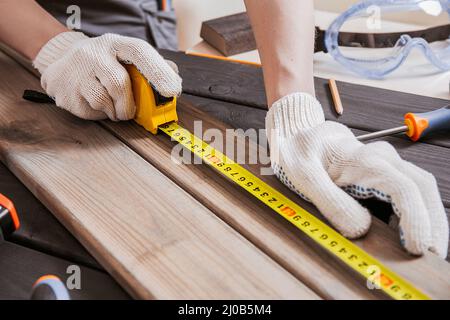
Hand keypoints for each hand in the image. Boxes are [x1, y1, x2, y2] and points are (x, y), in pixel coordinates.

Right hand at [33, 31, 181, 120]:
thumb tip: (174, 76)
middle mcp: (94, 53)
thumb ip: (151, 66)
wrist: (63, 65)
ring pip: (104, 100)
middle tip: (136, 113)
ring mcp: (77, 71)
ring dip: (117, 111)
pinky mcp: (66, 92)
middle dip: (130, 104)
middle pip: (118, 82)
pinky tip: (100, 106)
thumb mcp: (125, 58)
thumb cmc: (105, 64)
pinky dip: (102, 114)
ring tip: (117, 108)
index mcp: (115, 43)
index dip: (158, 71)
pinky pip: (92, 110)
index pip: (139, 51)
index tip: (172, 91)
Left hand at [266, 93, 447, 257]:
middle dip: (433, 223)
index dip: (415, 219)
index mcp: (363, 158)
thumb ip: (330, 201)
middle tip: (432, 256)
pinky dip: (415, 214)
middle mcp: (383, 159)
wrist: (300, 135)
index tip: (417, 247)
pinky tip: (410, 235)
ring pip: (420, 190)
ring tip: (425, 250)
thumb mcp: (302, 175)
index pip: (403, 188)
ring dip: (428, 219)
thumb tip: (361, 229)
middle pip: (422, 188)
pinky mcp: (385, 174)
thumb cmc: (300, 153)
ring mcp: (387, 165)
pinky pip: (409, 193)